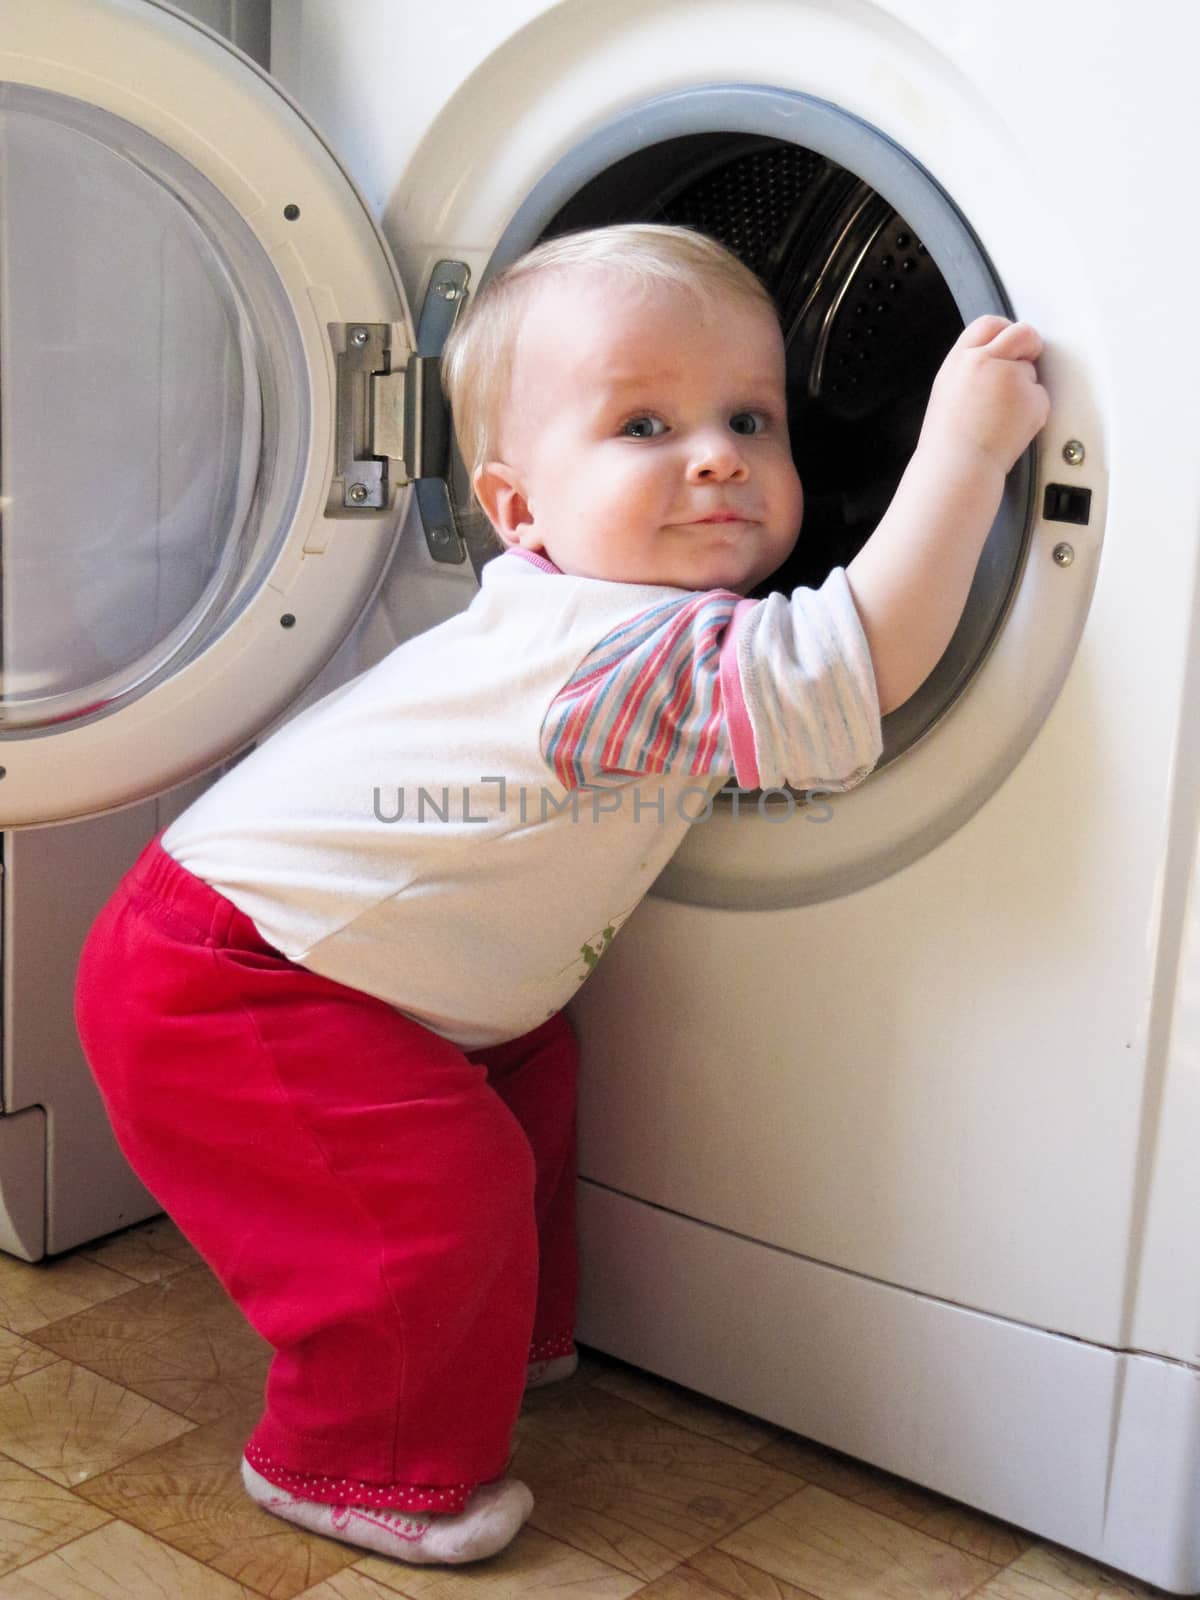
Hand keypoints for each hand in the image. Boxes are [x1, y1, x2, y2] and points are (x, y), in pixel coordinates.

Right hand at [919, 315, 1049, 476]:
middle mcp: (986, 362)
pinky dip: (1032, 412)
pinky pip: (1040, 397)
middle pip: (1021, 333)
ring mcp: (1011, 378)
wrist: (957, 467)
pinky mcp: (1031, 397)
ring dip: (1025, 389)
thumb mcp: (949, 389)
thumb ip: (972, 367)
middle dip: (1029, 344)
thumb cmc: (950, 441)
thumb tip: (994, 356)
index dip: (1004, 330)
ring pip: (1031, 371)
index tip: (1012, 340)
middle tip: (1028, 359)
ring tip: (1001, 417)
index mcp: (961, 360)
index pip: (989, 325)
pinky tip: (1010, 427)